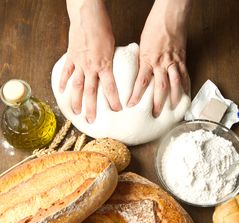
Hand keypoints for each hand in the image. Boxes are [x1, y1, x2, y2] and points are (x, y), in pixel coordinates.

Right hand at [60, 0, 121, 122]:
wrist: (87, 14)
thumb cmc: (103, 27)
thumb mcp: (113, 46)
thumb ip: (112, 60)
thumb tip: (114, 69)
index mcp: (104, 65)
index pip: (110, 87)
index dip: (114, 100)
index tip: (117, 111)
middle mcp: (91, 67)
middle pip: (90, 92)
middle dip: (91, 108)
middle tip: (91, 121)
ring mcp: (79, 63)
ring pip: (76, 86)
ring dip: (75, 101)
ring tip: (75, 112)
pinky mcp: (71, 57)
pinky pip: (66, 72)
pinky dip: (63, 82)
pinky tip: (62, 91)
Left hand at [128, 0, 190, 116]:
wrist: (170, 15)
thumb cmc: (154, 27)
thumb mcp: (142, 46)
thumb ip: (143, 61)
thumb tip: (140, 74)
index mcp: (148, 60)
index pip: (141, 82)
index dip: (136, 95)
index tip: (131, 105)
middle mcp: (161, 63)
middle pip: (160, 88)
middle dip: (158, 103)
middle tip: (155, 114)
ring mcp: (173, 62)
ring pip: (175, 84)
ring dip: (174, 98)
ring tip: (172, 109)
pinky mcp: (182, 59)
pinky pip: (185, 76)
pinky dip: (186, 86)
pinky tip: (185, 95)